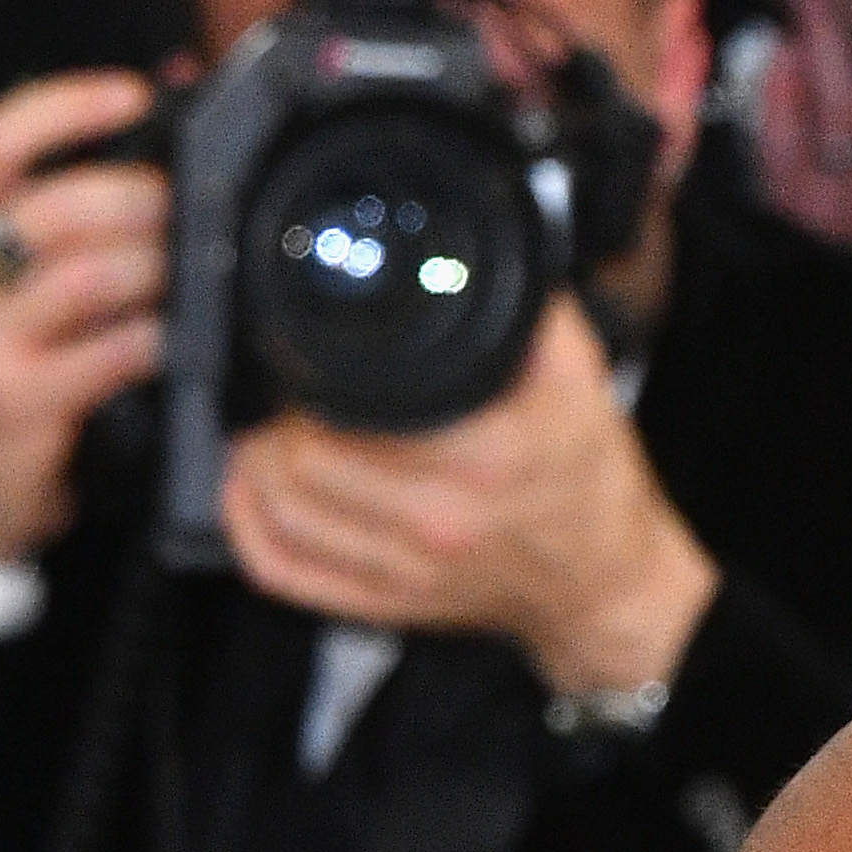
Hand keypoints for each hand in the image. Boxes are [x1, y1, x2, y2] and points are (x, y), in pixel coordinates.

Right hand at [0, 68, 164, 562]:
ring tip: (193, 276)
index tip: (134, 95)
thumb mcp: (9, 288)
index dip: (66, 106)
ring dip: (160, 271)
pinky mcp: (20, 402)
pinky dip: (161, 341)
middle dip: (142, 199)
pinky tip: (184, 341)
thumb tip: (163, 109)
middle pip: (57, 206)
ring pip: (89, 278)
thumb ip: (69, 217)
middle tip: (192, 210)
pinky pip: (110, 354)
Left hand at [219, 296, 716, 694]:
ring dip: (252, 465)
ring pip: (277, 511)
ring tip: (269, 431)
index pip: (340, 413)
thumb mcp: (576, 373)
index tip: (309, 357)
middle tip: (288, 391)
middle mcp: (440, 521)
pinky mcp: (385, 606)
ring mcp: (407, 573)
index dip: (304, 376)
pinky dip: (247, 526)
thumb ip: (522, 307)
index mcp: (483, 456)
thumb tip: (463, 244)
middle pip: (295, 460)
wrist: (604, 575)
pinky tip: (251, 491)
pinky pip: (282, 571)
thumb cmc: (587, 475)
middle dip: (275, 417)